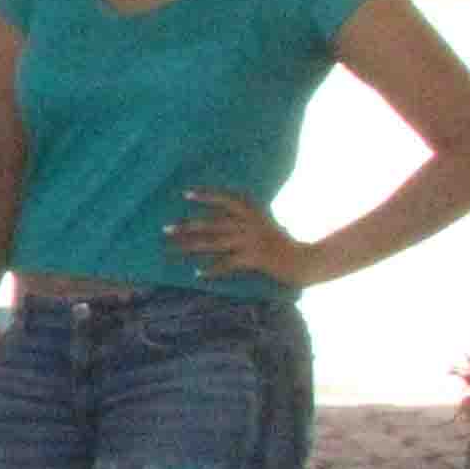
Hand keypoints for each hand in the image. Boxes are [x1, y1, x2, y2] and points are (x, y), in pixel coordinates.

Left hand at [170, 187, 318, 286]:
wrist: (305, 260)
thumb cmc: (280, 242)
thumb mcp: (264, 223)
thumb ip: (244, 217)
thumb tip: (217, 215)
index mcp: (253, 212)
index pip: (226, 200)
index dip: (206, 196)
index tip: (185, 194)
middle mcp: (250, 224)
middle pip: (212, 223)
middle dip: (186, 227)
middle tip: (164, 230)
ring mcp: (252, 241)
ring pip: (214, 243)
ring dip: (190, 247)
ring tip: (171, 250)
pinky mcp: (254, 259)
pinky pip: (227, 264)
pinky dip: (212, 269)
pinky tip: (197, 274)